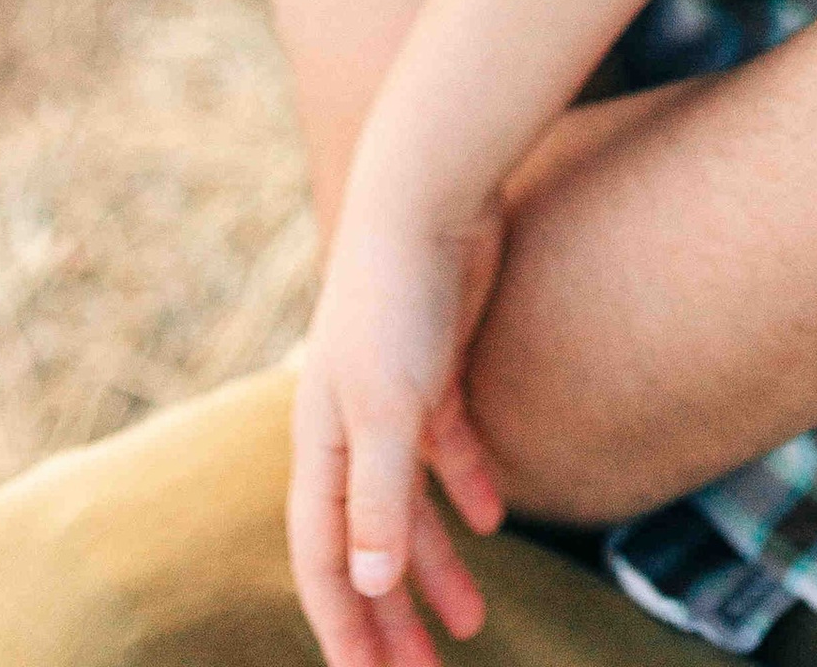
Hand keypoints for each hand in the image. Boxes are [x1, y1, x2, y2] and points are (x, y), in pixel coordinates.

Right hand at [288, 192, 506, 666]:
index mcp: (321, 445)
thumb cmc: (396, 299)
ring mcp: (393, 398)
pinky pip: (448, 448)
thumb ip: (380, 498)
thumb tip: (371, 588)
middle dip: (390, 617)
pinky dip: (468, 487)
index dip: (343, 626)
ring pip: (411, 506)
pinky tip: (495, 518)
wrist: (429, 194)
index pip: (323, 559)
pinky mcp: (437, 368)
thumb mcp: (388, 408)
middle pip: (367, 543)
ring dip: (436, 565)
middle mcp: (349, 429)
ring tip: (473, 622)